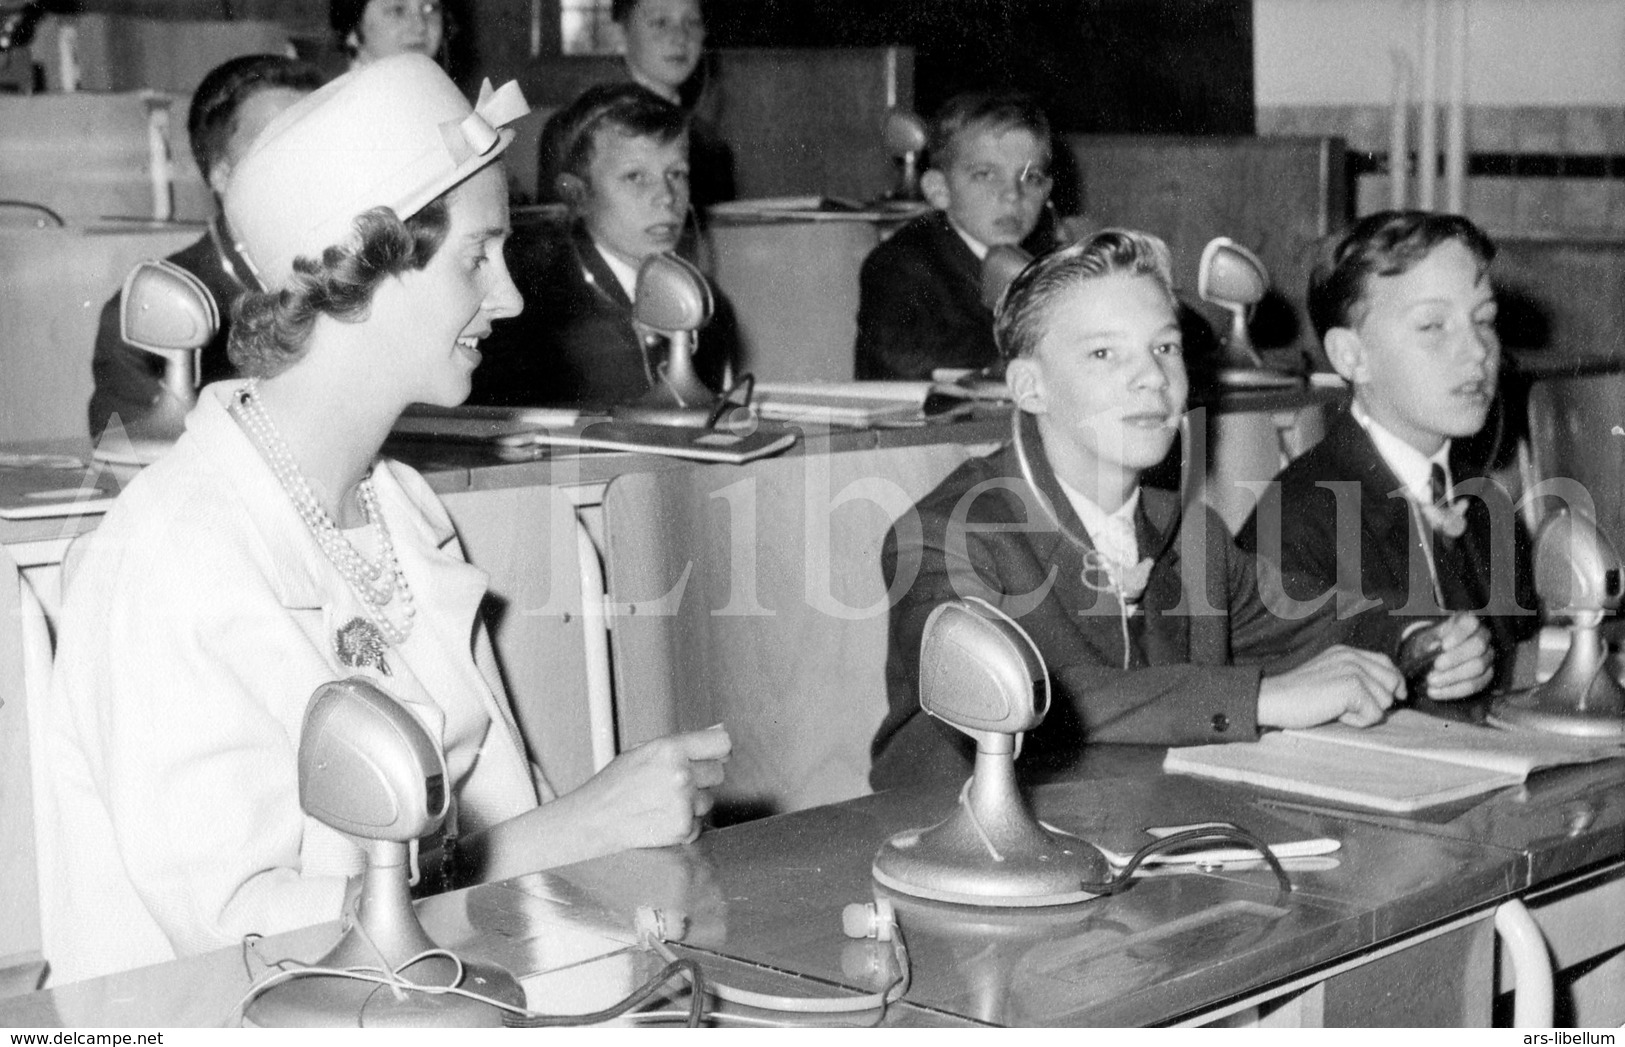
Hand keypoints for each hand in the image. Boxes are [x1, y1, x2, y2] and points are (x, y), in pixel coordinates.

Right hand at [572, 728, 731, 850]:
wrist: (594, 820)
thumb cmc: (615, 784)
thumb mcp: (644, 750)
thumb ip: (684, 742)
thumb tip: (718, 730)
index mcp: (670, 749)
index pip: (722, 743)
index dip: (717, 749)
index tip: (713, 754)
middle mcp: (680, 775)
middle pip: (718, 772)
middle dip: (701, 776)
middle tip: (673, 782)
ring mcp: (683, 803)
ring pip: (709, 799)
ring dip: (692, 802)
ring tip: (662, 802)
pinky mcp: (683, 828)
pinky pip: (699, 822)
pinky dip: (685, 823)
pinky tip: (662, 817)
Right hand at [1257, 645, 1403, 728]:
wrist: (1273, 698)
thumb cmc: (1296, 695)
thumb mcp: (1327, 675)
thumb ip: (1352, 675)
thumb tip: (1386, 693)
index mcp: (1346, 652)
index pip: (1386, 662)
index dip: (1393, 682)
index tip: (1394, 697)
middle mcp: (1353, 657)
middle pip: (1393, 682)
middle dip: (1379, 700)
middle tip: (1349, 707)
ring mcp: (1354, 671)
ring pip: (1385, 702)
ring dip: (1364, 713)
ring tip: (1336, 709)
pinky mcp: (1353, 687)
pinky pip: (1374, 715)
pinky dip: (1357, 722)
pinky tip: (1334, 714)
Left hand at [1419, 613, 1494, 699]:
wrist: (1432, 657)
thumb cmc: (1430, 642)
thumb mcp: (1424, 638)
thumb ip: (1429, 641)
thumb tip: (1435, 647)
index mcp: (1467, 622)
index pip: (1471, 623)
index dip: (1459, 634)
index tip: (1443, 645)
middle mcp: (1483, 637)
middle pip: (1478, 646)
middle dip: (1456, 658)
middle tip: (1436, 666)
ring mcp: (1487, 657)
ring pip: (1479, 668)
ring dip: (1453, 677)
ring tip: (1430, 682)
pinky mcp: (1486, 676)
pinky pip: (1475, 685)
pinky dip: (1453, 691)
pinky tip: (1435, 692)